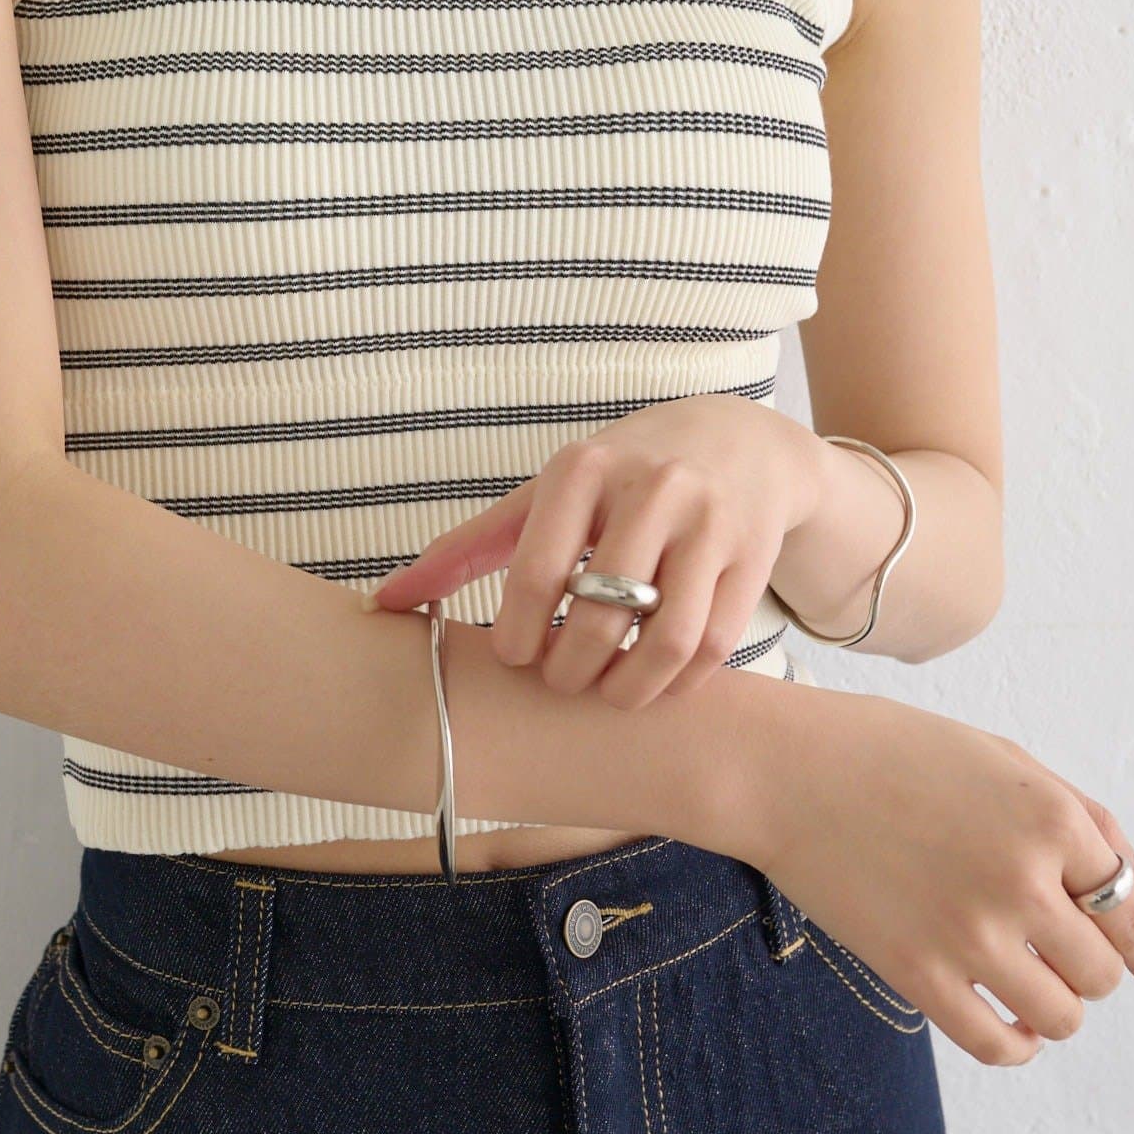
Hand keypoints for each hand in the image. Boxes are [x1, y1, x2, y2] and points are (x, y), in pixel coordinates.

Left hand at [366, 394, 824, 707]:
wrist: (737, 441)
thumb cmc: (618, 475)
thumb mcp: (542, 495)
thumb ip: (466, 550)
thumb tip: (382, 606)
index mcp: (583, 468)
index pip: (534, 573)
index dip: (517, 637)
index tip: (515, 659)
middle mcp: (650, 488)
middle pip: (599, 614)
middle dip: (570, 670)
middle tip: (560, 681)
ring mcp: (708, 522)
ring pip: (666, 637)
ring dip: (628, 687)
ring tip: (606, 691)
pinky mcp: (751, 557)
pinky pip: (713, 645)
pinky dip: (678, 682)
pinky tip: (655, 680)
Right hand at [754, 690, 1133, 1065]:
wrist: (782, 771)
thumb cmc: (884, 752)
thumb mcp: (997, 757)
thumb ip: (1079, 818)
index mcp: (1047, 817)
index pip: (1130, 905)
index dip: (1120, 920)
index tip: (1100, 928)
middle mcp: (1021, 880)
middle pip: (1105, 969)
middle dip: (1084, 958)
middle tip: (1043, 936)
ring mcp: (969, 934)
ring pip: (1064, 1014)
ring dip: (1054, 1001)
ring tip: (1019, 971)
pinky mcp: (918, 974)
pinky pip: (999, 1045)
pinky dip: (1015, 1043)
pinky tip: (999, 1014)